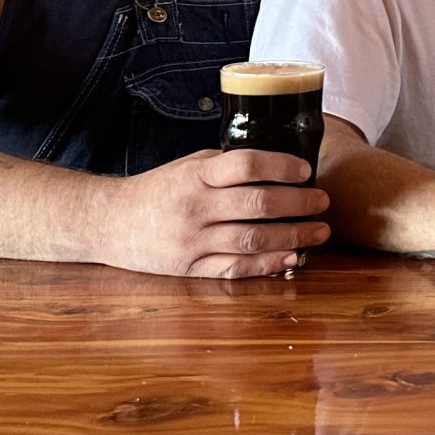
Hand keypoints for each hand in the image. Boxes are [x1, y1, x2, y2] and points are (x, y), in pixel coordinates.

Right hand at [98, 148, 328, 278]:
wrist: (111, 222)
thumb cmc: (158, 190)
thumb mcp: (188, 166)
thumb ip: (226, 167)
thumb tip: (279, 166)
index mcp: (195, 175)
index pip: (246, 165)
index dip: (281, 166)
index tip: (305, 169)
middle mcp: (194, 207)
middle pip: (257, 204)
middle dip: (298, 204)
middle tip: (323, 201)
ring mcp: (191, 241)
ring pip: (251, 240)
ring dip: (292, 236)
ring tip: (319, 232)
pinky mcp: (189, 268)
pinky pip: (234, 268)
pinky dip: (266, 264)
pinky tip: (291, 257)